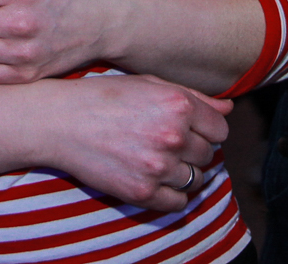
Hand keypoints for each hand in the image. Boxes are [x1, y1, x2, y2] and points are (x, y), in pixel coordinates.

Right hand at [37, 74, 231, 211]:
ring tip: (158, 160)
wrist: (60, 121)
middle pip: (207, 155)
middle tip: (166, 143)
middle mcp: (173, 135)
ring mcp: (159, 166)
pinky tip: (154, 179)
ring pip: (196, 180)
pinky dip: (172, 195)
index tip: (189, 130)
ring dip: (182, 172)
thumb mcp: (148, 84)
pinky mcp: (142, 191)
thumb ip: (193, 96)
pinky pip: (178, 203)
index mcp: (178, 104)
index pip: (219, 129)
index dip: (206, 130)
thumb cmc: (103, 97)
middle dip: (192, 150)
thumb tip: (227, 109)